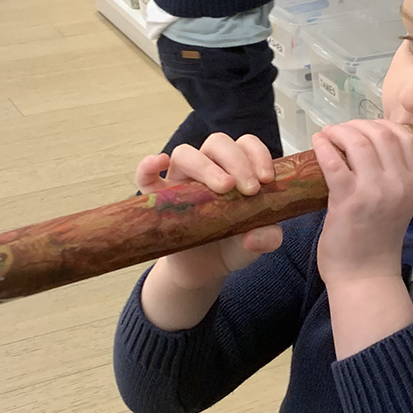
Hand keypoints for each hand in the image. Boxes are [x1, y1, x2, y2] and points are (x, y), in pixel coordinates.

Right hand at [135, 133, 283, 290]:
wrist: (205, 268)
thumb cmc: (232, 244)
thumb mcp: (257, 244)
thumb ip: (266, 238)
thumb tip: (257, 237)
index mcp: (234, 169)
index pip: (245, 145)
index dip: (257, 155)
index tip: (267, 179)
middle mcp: (207, 168)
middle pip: (217, 143)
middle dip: (236, 161)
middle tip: (249, 189)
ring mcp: (180, 180)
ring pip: (185, 153)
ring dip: (204, 165)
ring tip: (223, 187)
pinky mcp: (157, 199)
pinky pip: (145, 177)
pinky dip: (148, 166)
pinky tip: (159, 163)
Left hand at [313, 120, 412, 290]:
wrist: (365, 278)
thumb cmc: (375, 245)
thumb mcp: (395, 207)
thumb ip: (389, 181)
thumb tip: (367, 152)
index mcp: (411, 185)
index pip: (406, 138)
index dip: (383, 125)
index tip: (364, 129)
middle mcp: (398, 184)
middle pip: (382, 134)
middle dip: (358, 125)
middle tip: (341, 131)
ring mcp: (374, 191)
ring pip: (359, 142)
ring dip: (340, 132)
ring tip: (328, 136)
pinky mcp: (348, 200)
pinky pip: (335, 162)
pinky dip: (324, 146)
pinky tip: (317, 143)